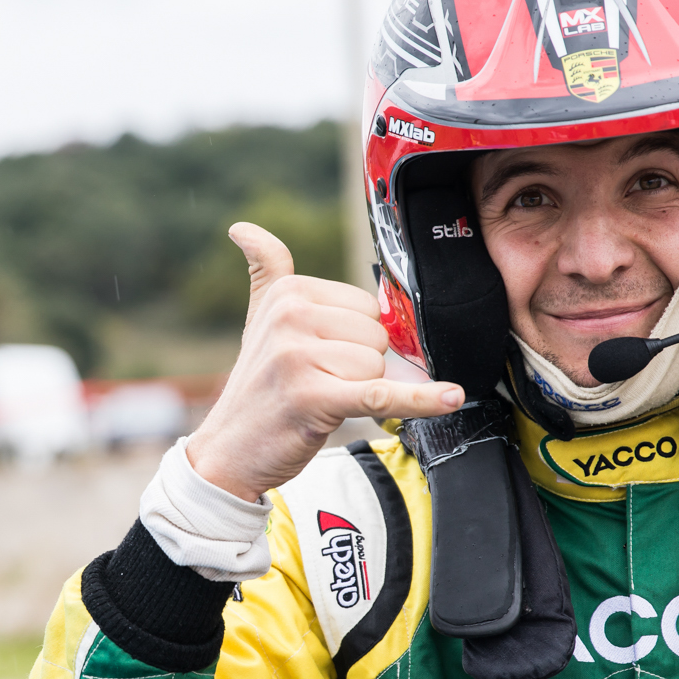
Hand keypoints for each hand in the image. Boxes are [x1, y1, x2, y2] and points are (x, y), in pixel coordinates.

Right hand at [185, 223, 463, 500]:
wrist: (228, 450)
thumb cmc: (257, 387)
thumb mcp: (258, 320)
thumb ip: (266, 270)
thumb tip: (242, 229)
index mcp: (287, 292)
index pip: (367, 307)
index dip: (354, 340)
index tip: (320, 358)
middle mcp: (290, 317)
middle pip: (376, 337)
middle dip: (359, 367)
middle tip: (319, 384)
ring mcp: (299, 357)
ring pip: (377, 368)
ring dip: (357, 392)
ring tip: (319, 401)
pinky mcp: (313, 397)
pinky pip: (382, 394)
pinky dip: (420, 400)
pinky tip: (449, 397)